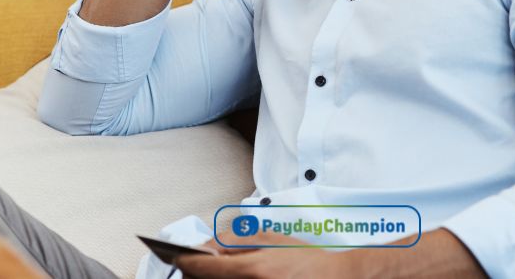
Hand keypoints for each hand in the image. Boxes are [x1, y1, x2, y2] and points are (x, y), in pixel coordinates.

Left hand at [173, 230, 352, 278]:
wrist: (336, 278)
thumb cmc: (307, 260)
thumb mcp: (273, 240)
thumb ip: (237, 241)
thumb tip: (208, 246)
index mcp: (254, 269)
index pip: (204, 268)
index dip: (186, 262)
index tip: (177, 257)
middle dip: (196, 273)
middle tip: (194, 265)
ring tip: (213, 271)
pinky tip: (234, 276)